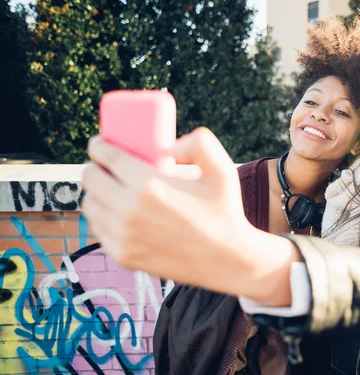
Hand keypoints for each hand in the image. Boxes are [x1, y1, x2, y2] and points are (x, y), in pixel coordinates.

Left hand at [82, 128, 298, 304]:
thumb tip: (168, 147)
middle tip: (106, 166)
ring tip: (110, 188)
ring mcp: (123, 235)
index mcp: (149, 185)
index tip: (101, 144)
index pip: (107, 157)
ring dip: (96, 192)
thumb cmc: (225, 211)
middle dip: (95, 167)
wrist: (227, 259)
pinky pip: (98, 229)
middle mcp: (129, 210)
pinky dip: (103, 218)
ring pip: (90, 204)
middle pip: (91, 178)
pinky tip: (117, 213)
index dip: (99, 145)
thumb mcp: (222, 169)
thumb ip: (200, 143)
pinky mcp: (122, 255)